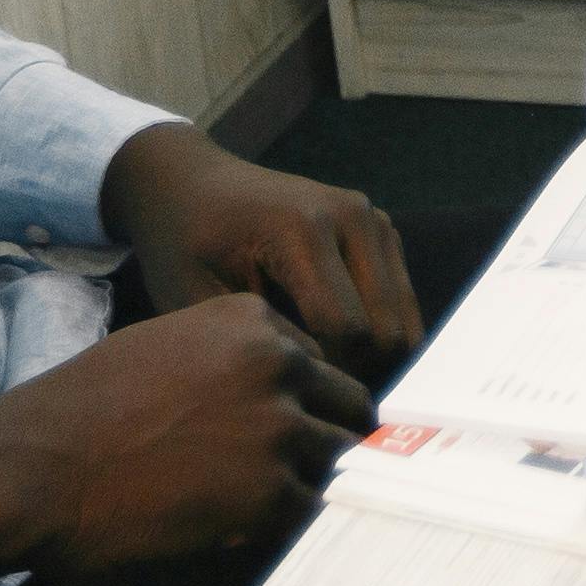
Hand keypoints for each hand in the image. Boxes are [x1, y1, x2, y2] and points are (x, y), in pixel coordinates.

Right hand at [0, 295, 374, 571]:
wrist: (41, 465)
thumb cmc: (85, 407)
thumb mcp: (166, 349)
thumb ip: (232, 363)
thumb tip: (273, 401)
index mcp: (253, 322)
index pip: (319, 361)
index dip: (302, 398)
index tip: (281, 424)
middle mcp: (280, 365)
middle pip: (348, 403)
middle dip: (325, 435)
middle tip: (295, 467)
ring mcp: (280, 429)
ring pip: (338, 459)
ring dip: (309, 481)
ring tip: (265, 500)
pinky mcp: (270, 494)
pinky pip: (309, 510)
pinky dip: (284, 522)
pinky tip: (240, 524)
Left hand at [102, 121, 419, 382]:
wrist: (191, 183)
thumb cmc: (182, 245)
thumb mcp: (198, 299)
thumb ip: (253, 347)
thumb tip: (304, 403)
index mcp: (301, 229)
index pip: (346, 331)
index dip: (326, 380)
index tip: (291, 402)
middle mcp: (351, 217)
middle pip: (387, 330)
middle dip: (357, 375)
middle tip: (310, 399)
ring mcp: (372, 219)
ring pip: (403, 320)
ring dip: (373, 357)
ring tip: (322, 376)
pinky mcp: (381, 228)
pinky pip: (400, 301)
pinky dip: (377, 333)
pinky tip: (332, 348)